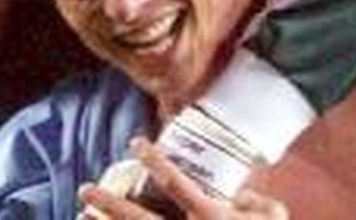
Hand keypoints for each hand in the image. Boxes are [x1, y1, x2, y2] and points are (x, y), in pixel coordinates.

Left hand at [78, 138, 287, 218]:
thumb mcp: (273, 215)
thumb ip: (253, 198)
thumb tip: (235, 191)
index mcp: (210, 216)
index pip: (174, 181)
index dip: (154, 158)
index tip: (135, 142)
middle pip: (140, 218)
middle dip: (109, 202)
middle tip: (86, 188)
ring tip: (82, 214)